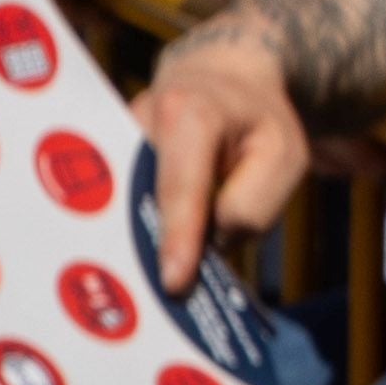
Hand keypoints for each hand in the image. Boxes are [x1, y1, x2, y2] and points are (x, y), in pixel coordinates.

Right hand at [132, 24, 306, 292]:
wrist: (223, 82)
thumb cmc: (260, 124)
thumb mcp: (285, 157)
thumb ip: (254, 203)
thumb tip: (209, 243)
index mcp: (188, 113)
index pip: (181, 186)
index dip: (179, 236)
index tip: (174, 281)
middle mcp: (135, 123)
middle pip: (131, 201)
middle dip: (135, 249)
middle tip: (140, 302)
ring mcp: (110, 142)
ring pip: (110, 208)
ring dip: (119, 248)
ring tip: (123, 299)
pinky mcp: (100, 161)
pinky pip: (106, 207)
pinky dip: (117, 238)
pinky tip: (121, 276)